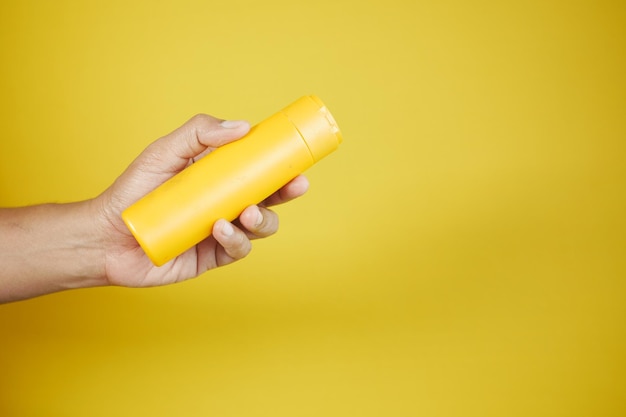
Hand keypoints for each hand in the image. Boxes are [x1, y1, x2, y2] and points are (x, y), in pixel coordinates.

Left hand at [94, 114, 308, 287]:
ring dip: (262, 219)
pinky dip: (235, 240)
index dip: (281, 165)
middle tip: (295, 185)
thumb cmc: (134, 191)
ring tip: (246, 213)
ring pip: (260, 227)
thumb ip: (199, 131)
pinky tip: (221, 230)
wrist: (106, 236)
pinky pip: (237, 249)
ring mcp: (221, 231)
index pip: (257, 170)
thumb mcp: (165, 152)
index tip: (296, 158)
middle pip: (268, 198)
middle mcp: (225, 204)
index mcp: (219, 178)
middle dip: (286, 193)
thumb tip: (243, 126)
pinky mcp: (212, 256)